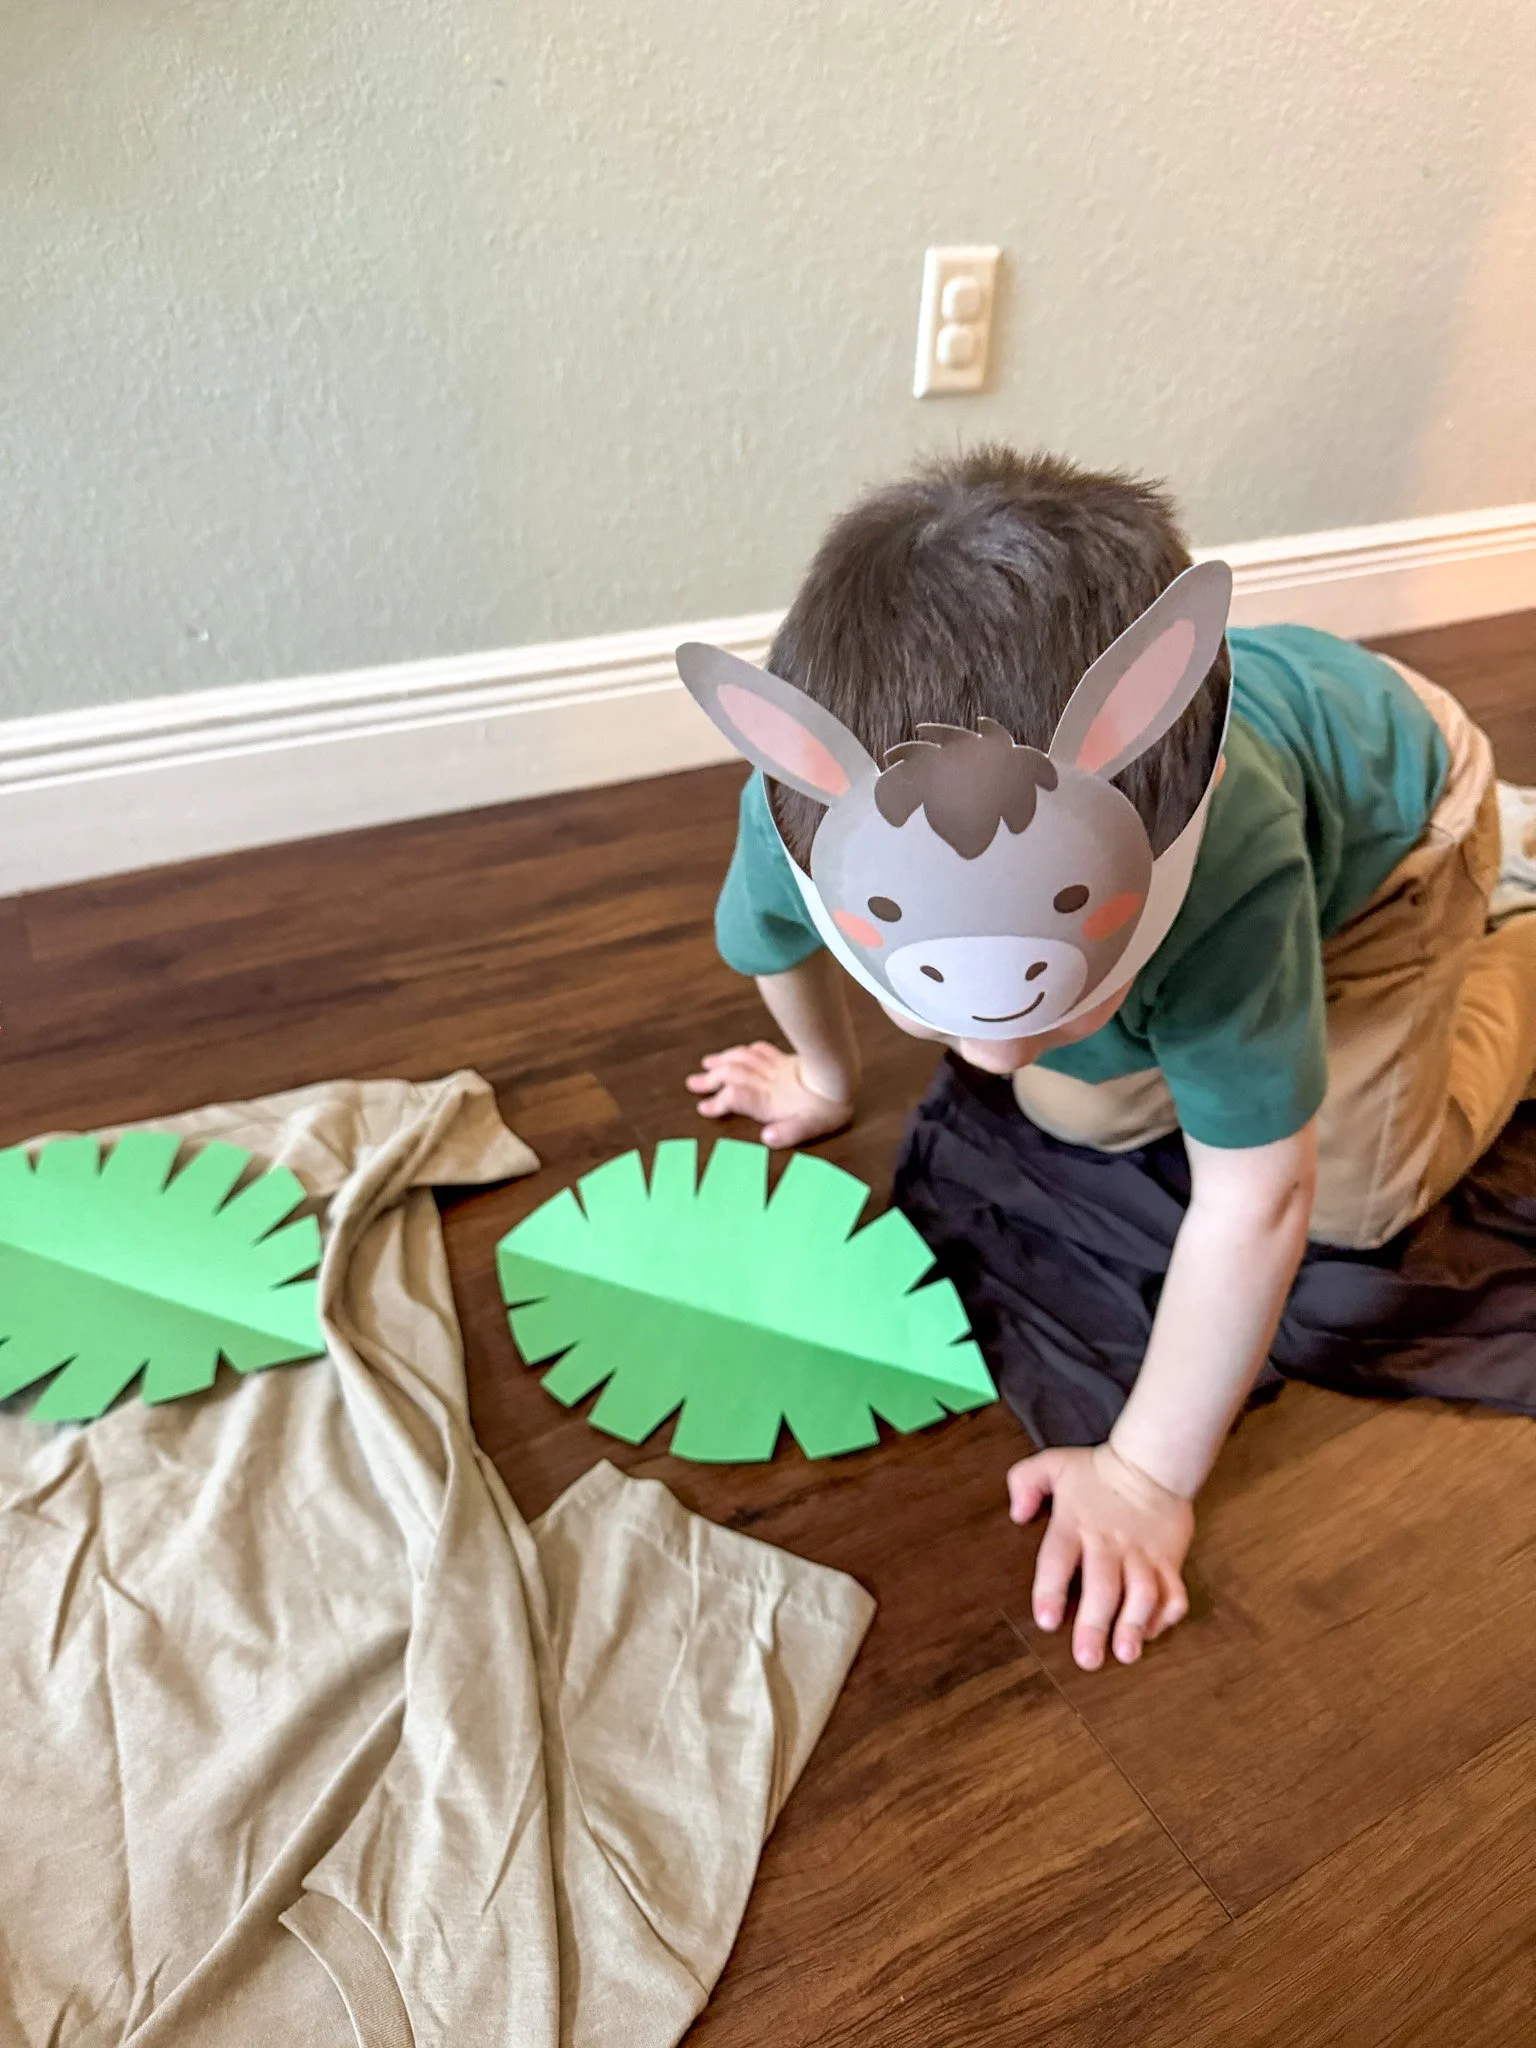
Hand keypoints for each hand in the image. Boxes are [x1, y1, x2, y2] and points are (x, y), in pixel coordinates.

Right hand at [685, 1041, 853, 1148]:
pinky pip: (759, 1050)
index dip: (717, 1102)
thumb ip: (787, 1132)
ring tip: (707, 1063)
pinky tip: (740, 1051)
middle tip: (691, 1083)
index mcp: (768, 1100)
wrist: (841, 1078)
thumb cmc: (826, 1108)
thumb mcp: (809, 1127)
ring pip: (742, 1059)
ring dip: (723, 1060)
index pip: (735, 1097)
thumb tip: (766, 1137)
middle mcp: (766, 1081)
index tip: (702, 1108)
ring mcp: (774, 1068)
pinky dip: (745, 1050)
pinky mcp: (784, 1059)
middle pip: (732, 1075)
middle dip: (710, 1079)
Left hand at [1006, 1443, 1192, 1669]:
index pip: (1058, 1558)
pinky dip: (1166, 1615)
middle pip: (1103, 1586)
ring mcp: (1142, 1553)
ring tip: (1126, 1653)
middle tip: (1087, 1658)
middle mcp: (1109, 1542)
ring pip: (1143, 1593)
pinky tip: (1152, 1631)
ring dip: (1134, 1624)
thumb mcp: (1053, 1465)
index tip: (1046, 1620)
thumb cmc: (1097, 1470)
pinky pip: (1173, 1592)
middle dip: (1095, 1624)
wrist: (1152, 1461)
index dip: (1050, 1590)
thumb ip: (1025, 1483)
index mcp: (1075, 1523)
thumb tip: (1017, 1514)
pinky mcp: (1169, 1560)